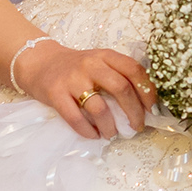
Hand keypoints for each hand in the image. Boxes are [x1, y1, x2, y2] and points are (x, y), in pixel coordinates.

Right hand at [17, 39, 153, 139]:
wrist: (40, 63)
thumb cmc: (76, 67)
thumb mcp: (99, 62)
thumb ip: (118, 75)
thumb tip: (144, 104)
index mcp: (105, 56)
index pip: (134, 70)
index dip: (147, 91)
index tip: (151, 109)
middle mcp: (90, 65)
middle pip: (121, 89)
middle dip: (134, 112)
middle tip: (137, 126)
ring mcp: (72, 79)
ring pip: (99, 108)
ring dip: (110, 126)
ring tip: (112, 133)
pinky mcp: (55, 94)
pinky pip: (75, 118)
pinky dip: (87, 131)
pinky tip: (93, 135)